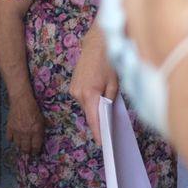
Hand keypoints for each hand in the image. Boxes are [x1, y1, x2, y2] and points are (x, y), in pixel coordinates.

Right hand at [6, 89, 44, 154]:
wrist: (21, 100)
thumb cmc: (33, 108)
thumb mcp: (42, 117)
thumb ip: (44, 126)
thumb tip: (49, 130)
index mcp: (36, 131)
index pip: (36, 146)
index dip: (36, 151)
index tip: (36, 152)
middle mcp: (27, 133)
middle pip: (26, 148)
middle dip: (27, 151)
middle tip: (28, 151)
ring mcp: (17, 131)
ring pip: (17, 145)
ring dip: (20, 146)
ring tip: (21, 145)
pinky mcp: (10, 128)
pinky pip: (9, 138)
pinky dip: (11, 139)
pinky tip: (14, 137)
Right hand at [71, 24, 118, 148]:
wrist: (96, 44)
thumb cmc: (108, 61)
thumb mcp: (115, 83)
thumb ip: (110, 99)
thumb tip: (108, 111)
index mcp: (89, 94)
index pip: (94, 119)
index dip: (98, 132)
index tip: (102, 143)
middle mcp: (78, 93)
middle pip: (89, 113)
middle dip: (99, 119)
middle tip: (109, 128)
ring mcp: (74, 89)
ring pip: (86, 106)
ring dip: (95, 108)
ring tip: (106, 108)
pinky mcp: (73, 85)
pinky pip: (83, 99)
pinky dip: (91, 100)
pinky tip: (99, 97)